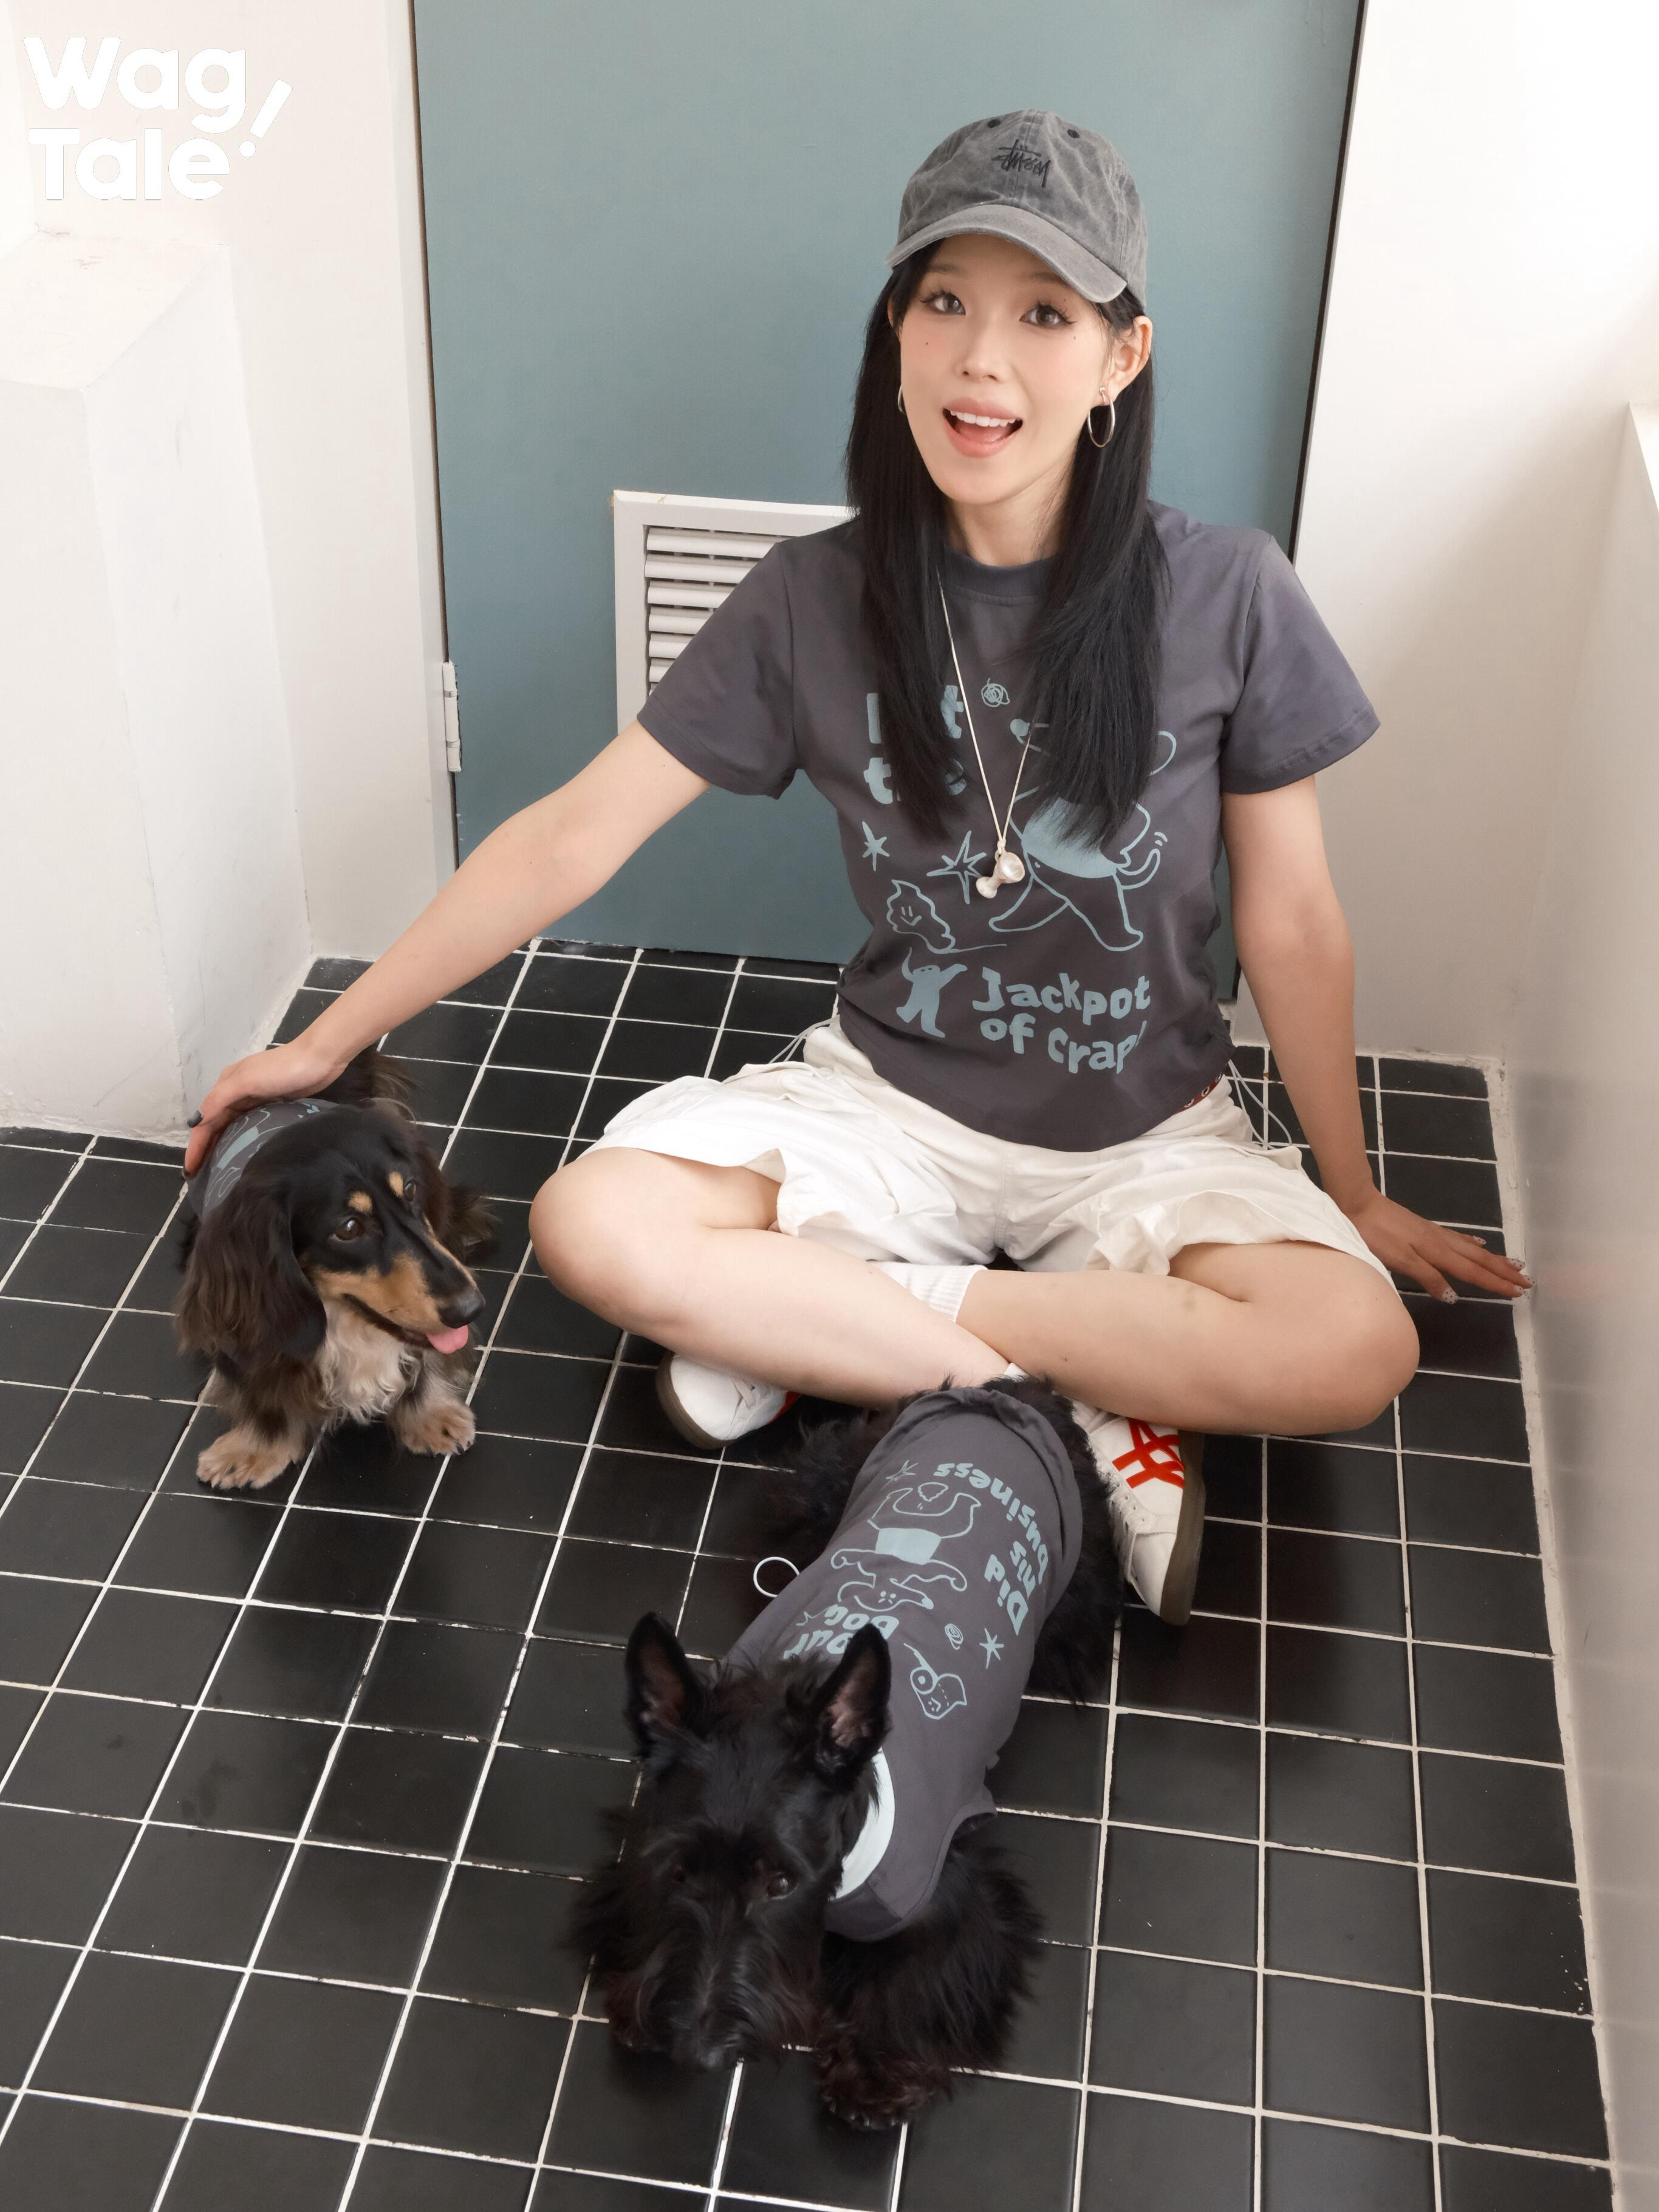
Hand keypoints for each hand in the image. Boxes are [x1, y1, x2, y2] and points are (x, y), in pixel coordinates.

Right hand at [184, 1041, 344, 1176]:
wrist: (320, 1058)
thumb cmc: (282, 1070)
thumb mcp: (246, 1081)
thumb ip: (220, 1099)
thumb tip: (196, 1121)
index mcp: (226, 1084)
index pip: (204, 1119)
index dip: (196, 1144)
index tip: (190, 1169)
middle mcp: (236, 1091)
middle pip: (215, 1123)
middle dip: (205, 1146)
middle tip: (199, 1174)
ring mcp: (255, 1097)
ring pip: (231, 1124)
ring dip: (221, 1143)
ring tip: (216, 1168)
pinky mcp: (272, 1103)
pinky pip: (249, 1124)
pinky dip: (240, 1137)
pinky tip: (241, 1151)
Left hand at [1340, 1188, 1530, 1301]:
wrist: (1357, 1203)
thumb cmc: (1374, 1235)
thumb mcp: (1399, 1260)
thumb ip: (1427, 1277)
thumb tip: (1454, 1296)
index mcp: (1437, 1252)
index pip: (1473, 1272)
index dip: (1496, 1284)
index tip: (1518, 1292)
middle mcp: (1442, 1241)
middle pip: (1479, 1260)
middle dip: (1504, 1272)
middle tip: (1528, 1281)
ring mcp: (1434, 1233)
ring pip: (1472, 1249)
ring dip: (1494, 1259)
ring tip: (1515, 1264)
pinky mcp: (1425, 1228)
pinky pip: (1459, 1238)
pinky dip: (1473, 1244)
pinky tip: (1479, 1244)